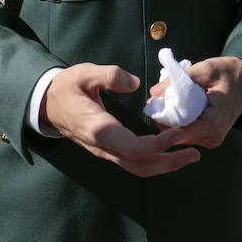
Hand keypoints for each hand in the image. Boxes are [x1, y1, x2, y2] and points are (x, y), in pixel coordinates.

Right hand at [42, 63, 198, 176]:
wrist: (46, 104)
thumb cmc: (66, 87)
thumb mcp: (85, 73)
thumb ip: (110, 75)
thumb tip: (134, 82)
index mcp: (99, 129)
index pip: (133, 147)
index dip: (158, 144)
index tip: (178, 133)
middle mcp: (103, 146)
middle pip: (140, 165)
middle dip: (169, 162)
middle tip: (195, 153)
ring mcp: (105, 151)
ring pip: (137, 167)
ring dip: (164, 165)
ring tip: (189, 155)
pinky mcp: (108, 149)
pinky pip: (133, 161)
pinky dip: (154, 159)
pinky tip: (169, 150)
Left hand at [149, 56, 241, 149]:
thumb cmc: (229, 72)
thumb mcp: (205, 70)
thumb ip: (179, 80)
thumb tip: (154, 92)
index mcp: (213, 124)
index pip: (177, 132)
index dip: (162, 119)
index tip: (153, 103)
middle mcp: (213, 137)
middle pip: (177, 135)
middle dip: (165, 118)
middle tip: (157, 99)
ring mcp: (212, 139)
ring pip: (181, 135)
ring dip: (172, 120)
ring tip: (168, 100)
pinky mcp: (210, 136)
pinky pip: (188, 132)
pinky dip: (181, 120)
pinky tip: (179, 106)